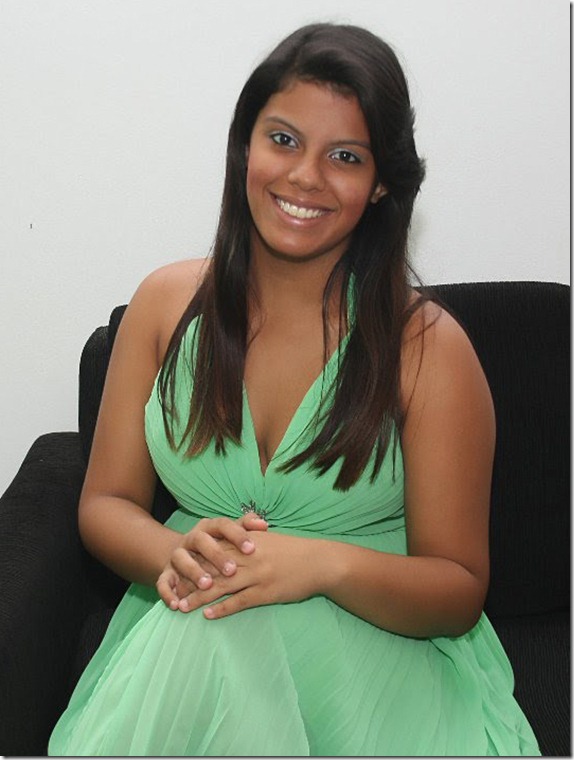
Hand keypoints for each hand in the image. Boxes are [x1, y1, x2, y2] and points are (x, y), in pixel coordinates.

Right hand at [156, 513, 267, 610]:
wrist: (186, 555)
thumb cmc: (218, 546)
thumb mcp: (230, 535)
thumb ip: (246, 527)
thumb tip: (264, 524)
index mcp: (209, 527)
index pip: (223, 525)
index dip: (237, 535)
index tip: (252, 548)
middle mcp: (191, 538)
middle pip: (201, 541)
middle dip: (216, 555)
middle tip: (231, 570)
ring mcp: (177, 555)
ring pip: (181, 559)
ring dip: (193, 571)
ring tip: (207, 584)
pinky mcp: (165, 572)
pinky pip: (162, 582)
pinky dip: (168, 593)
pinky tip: (177, 604)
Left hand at [177, 531, 330, 618]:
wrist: (320, 562)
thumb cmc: (295, 551)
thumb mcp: (269, 539)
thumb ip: (248, 538)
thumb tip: (232, 539)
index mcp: (248, 541)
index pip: (214, 549)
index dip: (195, 559)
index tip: (178, 568)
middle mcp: (248, 556)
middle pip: (211, 568)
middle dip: (190, 579)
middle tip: (172, 589)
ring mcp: (256, 575)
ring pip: (220, 586)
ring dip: (199, 597)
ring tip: (182, 606)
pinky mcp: (265, 592)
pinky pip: (239, 602)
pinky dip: (221, 608)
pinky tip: (207, 615)